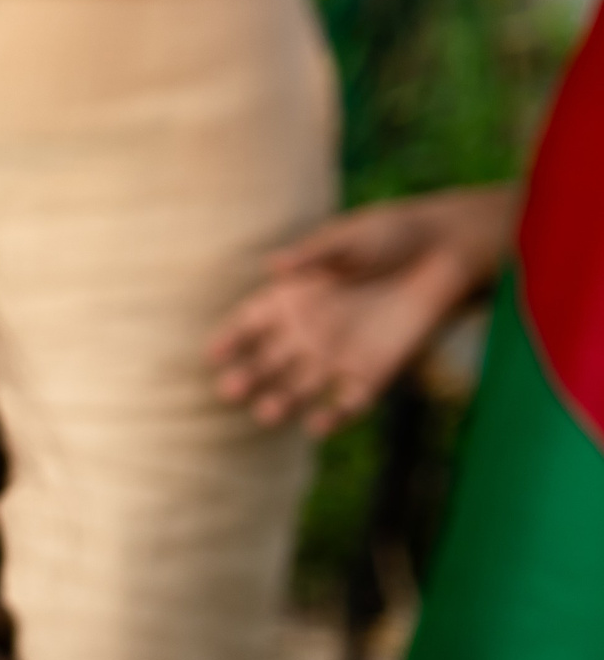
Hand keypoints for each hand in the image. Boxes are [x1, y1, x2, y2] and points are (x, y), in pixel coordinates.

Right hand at [207, 183, 517, 434]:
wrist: (445, 251)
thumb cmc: (390, 235)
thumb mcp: (349, 238)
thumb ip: (313, 256)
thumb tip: (273, 265)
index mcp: (292, 297)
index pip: (249, 323)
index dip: (230, 339)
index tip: (213, 355)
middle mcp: (307, 331)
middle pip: (266, 362)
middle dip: (248, 377)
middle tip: (231, 391)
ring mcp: (337, 355)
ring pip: (298, 388)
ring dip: (281, 403)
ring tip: (267, 414)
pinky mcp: (372, 372)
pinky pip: (347, 402)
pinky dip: (333, 418)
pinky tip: (318, 425)